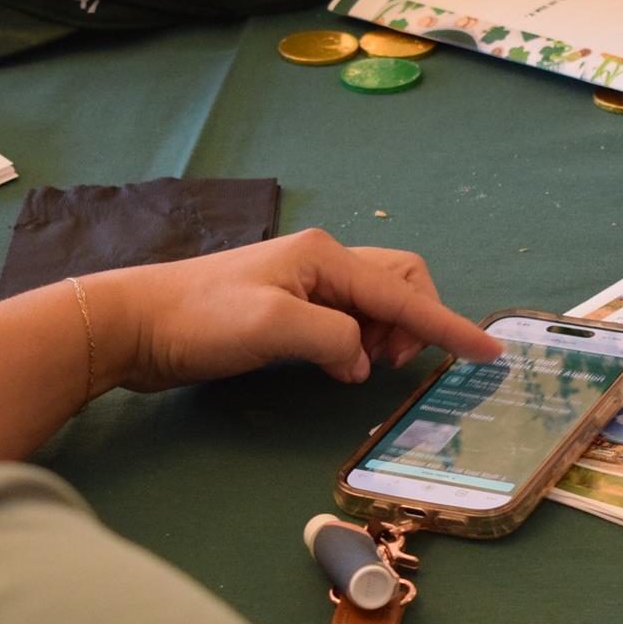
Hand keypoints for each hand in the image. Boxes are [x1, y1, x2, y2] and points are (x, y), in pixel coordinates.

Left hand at [85, 229, 501, 392]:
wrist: (132, 323)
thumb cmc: (198, 320)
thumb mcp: (273, 327)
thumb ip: (333, 338)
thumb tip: (360, 357)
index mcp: (325, 257)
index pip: (404, 292)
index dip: (449, 325)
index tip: (489, 352)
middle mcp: (321, 261)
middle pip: (399, 281)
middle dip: (416, 320)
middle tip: (394, 364)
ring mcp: (303, 283)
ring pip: (375, 300)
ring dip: (386, 333)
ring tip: (364, 366)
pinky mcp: (285, 307)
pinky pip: (348, 318)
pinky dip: (360, 339)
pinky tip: (340, 363)